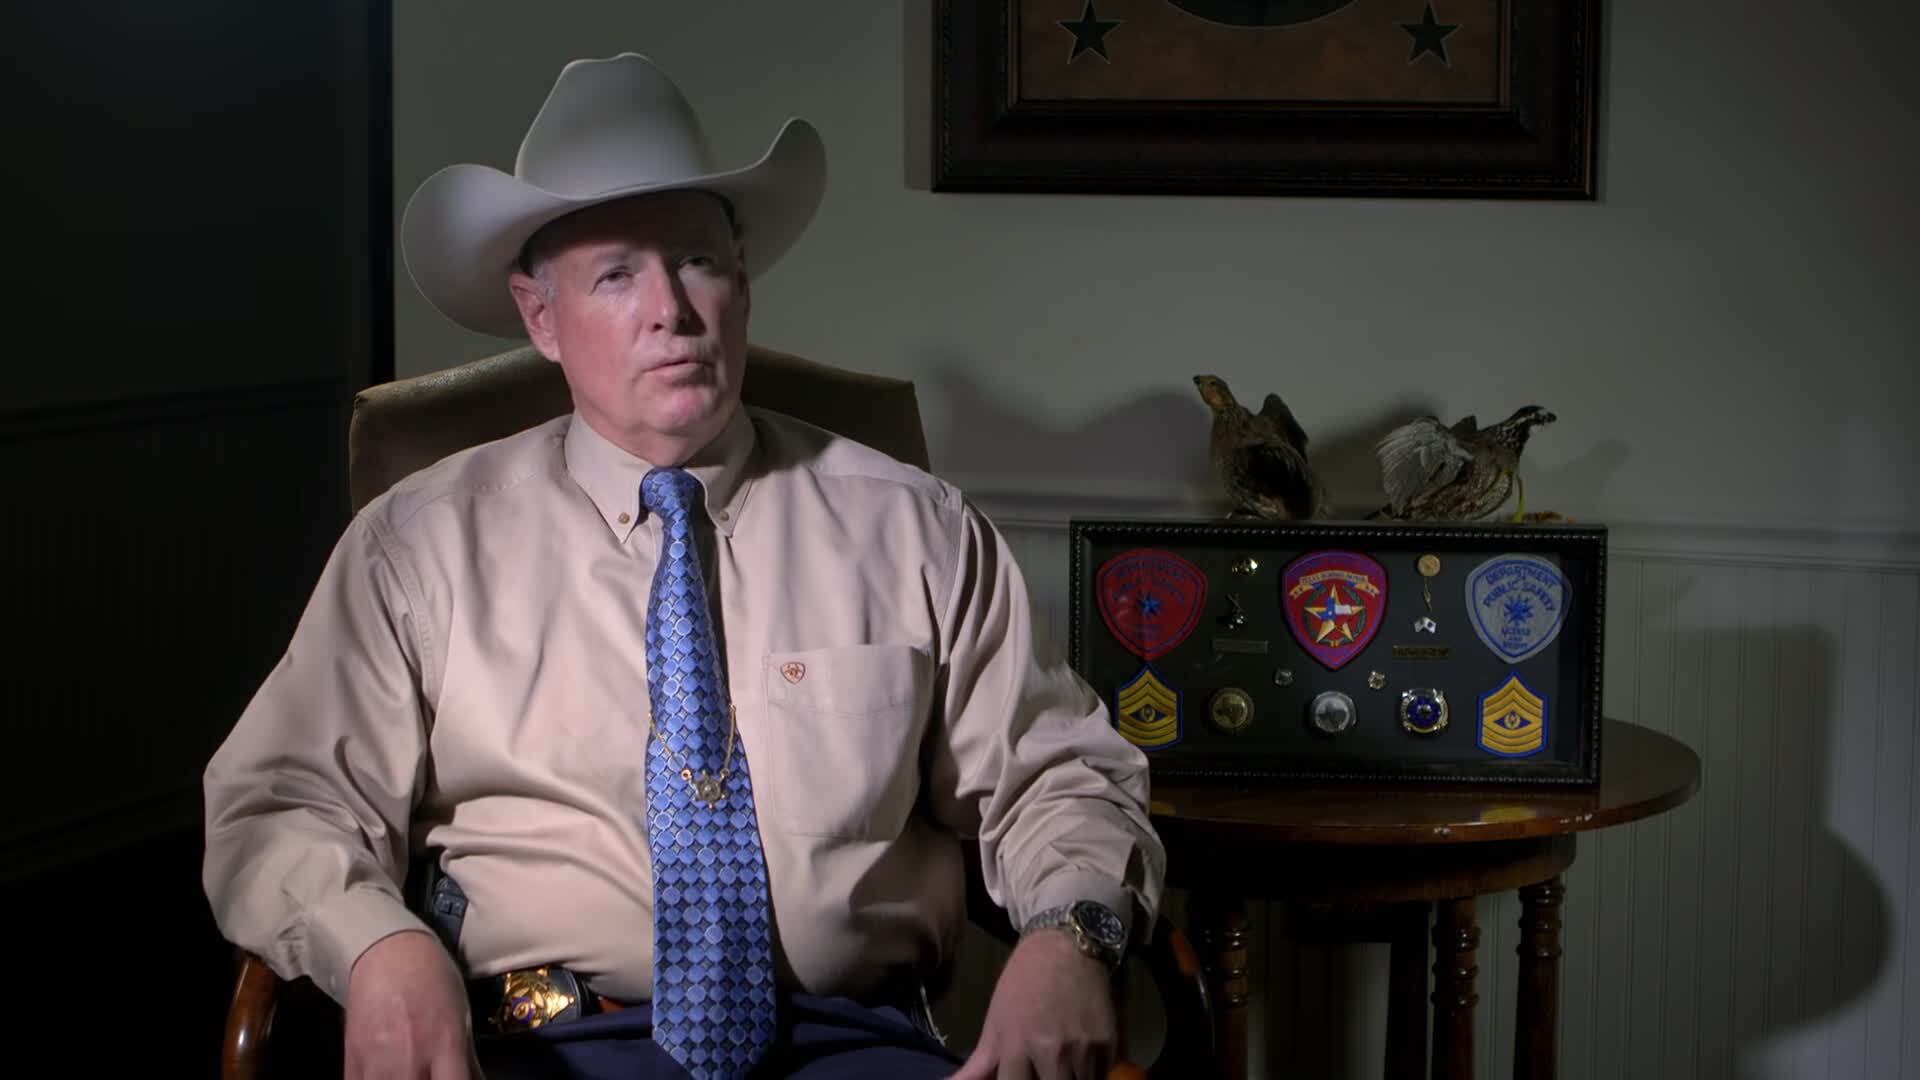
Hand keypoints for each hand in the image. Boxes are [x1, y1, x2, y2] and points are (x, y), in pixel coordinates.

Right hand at [344, 929, 483, 1079]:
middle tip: (430, 1074)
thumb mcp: (461, 1013)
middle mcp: (412, 1057)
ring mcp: (378, 1061)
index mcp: (445, 1044)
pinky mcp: (352, 1058)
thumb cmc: (430, 976)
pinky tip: (387, 1075)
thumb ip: (467, 1058)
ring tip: (410, 1073)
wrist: (389, 951)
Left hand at [952, 927, 1116, 1079]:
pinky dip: (1090, 1076)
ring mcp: (1084, 1050)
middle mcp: (1053, 1052)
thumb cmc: (1023, 984)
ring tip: (1058, 1070)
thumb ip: (978, 1066)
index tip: (1019, 1078)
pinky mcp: (1110, 1044)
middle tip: (1040, 1073)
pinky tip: (1079, 1065)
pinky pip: (1101, 1077)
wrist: (1065, 947)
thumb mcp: (995, 1022)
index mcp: (1018, 1046)